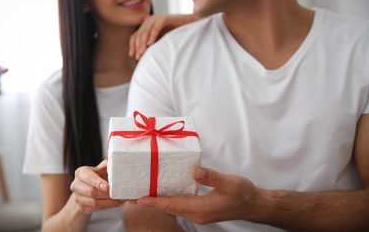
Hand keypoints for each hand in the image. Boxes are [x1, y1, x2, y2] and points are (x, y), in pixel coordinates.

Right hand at [70, 160, 124, 213]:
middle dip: (107, 194)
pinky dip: (108, 207)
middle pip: (91, 192)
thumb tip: (115, 161)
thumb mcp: (101, 168)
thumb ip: (107, 165)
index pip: (89, 178)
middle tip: (119, 194)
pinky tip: (116, 203)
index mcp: (80, 172)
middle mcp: (76, 185)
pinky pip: (96, 209)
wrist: (88, 188)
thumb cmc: (98, 175)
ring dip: (109, 202)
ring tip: (120, 199)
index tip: (108, 187)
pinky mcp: (81, 207)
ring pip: (94, 203)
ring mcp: (77, 197)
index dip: (98, 183)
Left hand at [129, 14, 198, 59]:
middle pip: (139, 34)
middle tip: (138, 57)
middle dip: (138, 46)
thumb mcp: (159, 41)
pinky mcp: (163, 18)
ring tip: (143, 52)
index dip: (132, 46)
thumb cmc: (174, 35)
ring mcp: (155, 18)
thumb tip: (139, 57)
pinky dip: (152, 36)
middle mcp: (149, 20)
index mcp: (146, 26)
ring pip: (145, 31)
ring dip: (143, 43)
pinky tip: (150, 44)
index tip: (132, 56)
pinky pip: (155, 28)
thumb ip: (150, 46)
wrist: (188, 26)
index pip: (135, 36)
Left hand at [135, 167, 259, 224]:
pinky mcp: (201, 210)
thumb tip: (195, 172)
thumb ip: (212, 177)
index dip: (154, 202)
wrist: (252, 204)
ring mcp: (198, 214)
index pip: (172, 205)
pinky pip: (180, 205)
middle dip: (151, 203)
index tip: (138, 200)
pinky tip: (165, 192)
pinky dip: (169, 200)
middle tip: (133, 196)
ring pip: (174, 207)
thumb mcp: (229, 182)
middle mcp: (196, 214)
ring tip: (144, 193)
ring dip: (159, 202)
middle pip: (169, 208)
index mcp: (201, 209)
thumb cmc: (242, 193)